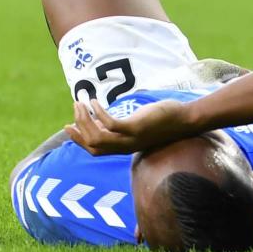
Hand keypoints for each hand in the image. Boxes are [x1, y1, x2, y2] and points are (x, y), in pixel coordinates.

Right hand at [66, 93, 195, 156]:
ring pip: (98, 136)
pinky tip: (95, 101)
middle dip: (79, 126)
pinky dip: (98, 113)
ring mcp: (130, 138)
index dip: (78, 140)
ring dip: (85, 119)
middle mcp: (125, 146)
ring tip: (81, 102)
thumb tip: (97, 121)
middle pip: (92, 144)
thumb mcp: (135, 125)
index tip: (68, 126)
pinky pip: (111, 124)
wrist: (184, 121)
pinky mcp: (136, 128)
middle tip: (75, 106)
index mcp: (123, 147)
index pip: (94, 150)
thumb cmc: (160, 121)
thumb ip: (118, 126)